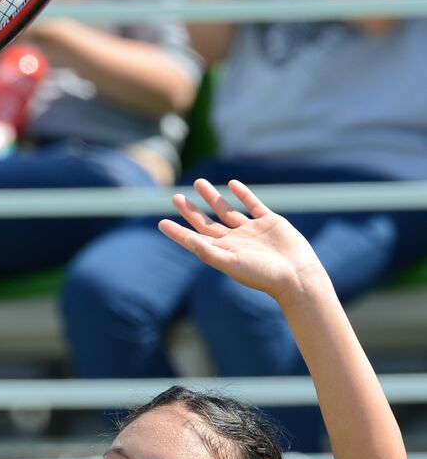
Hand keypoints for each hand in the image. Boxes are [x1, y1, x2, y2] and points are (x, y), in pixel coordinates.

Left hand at [159, 179, 326, 303]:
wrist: (296, 275)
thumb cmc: (263, 275)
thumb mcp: (232, 264)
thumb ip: (208, 252)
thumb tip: (187, 239)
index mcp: (223, 253)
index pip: (194, 239)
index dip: (178, 232)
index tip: (161, 223)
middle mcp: (234, 241)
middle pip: (206, 223)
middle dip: (191, 211)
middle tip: (175, 197)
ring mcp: (251, 231)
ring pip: (227, 210)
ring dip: (212, 198)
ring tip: (199, 183)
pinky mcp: (269, 222)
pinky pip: (253, 205)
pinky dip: (243, 194)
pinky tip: (232, 184)